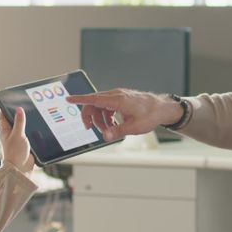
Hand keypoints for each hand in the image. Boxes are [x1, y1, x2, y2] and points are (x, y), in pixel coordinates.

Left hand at [0, 108, 33, 173]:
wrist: (21, 169)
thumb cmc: (15, 153)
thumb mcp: (17, 134)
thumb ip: (19, 122)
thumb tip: (19, 109)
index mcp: (4, 130)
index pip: (3, 115)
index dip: (6, 107)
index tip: (11, 99)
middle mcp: (10, 133)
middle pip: (13, 119)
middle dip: (18, 113)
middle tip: (26, 104)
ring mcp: (17, 138)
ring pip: (22, 126)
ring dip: (26, 122)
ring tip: (33, 114)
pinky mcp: (25, 143)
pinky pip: (28, 133)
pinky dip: (31, 129)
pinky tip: (37, 126)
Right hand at [66, 89, 182, 140]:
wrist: (162, 108)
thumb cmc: (150, 115)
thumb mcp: (134, 127)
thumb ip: (117, 131)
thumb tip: (105, 136)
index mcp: (118, 100)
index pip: (94, 98)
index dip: (80, 99)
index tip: (68, 99)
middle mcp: (116, 95)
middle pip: (94, 103)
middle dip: (90, 117)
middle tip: (90, 129)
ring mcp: (118, 96)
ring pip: (100, 106)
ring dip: (100, 118)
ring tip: (108, 130)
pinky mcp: (121, 99)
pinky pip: (107, 106)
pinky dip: (106, 115)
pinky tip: (113, 124)